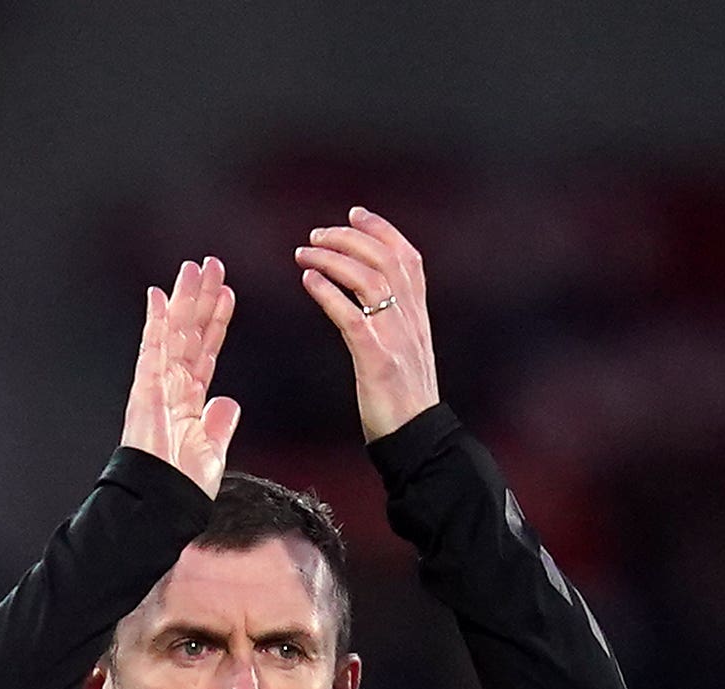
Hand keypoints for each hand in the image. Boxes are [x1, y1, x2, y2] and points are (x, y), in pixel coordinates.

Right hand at [119, 257, 241, 494]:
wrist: (164, 502)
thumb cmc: (182, 485)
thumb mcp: (213, 450)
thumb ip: (219, 423)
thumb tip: (226, 403)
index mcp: (188, 399)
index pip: (206, 349)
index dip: (217, 321)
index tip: (227, 294)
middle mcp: (171, 385)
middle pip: (190, 331)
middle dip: (201, 298)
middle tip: (212, 265)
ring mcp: (157, 384)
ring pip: (174, 332)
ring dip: (185, 299)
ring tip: (196, 269)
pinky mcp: (145, 389)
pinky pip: (152, 349)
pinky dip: (156, 322)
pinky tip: (160, 296)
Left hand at [296, 208, 439, 441]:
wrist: (419, 440)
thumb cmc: (405, 400)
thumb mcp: (408, 350)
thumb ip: (396, 319)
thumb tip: (371, 293)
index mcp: (418, 316)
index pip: (407, 257)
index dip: (381, 229)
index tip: (355, 214)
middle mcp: (410, 321)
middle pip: (384, 260)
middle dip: (348, 239)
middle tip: (316, 235)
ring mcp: (395, 339)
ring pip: (368, 280)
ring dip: (333, 260)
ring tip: (305, 254)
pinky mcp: (377, 360)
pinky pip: (351, 316)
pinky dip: (328, 293)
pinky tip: (309, 282)